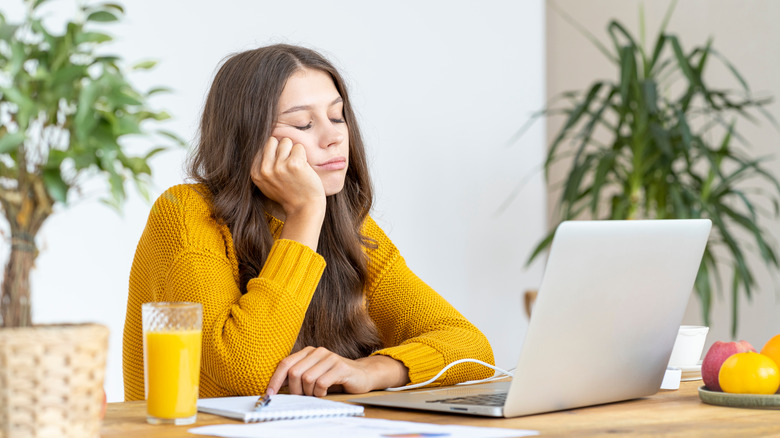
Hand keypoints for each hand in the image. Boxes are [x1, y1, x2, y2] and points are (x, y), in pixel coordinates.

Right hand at [251, 137, 325, 216]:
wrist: (304, 209)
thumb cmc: (288, 195)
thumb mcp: (267, 184)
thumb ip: (262, 167)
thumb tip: (262, 143)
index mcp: (255, 173)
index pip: (262, 147)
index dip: (274, 153)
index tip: (280, 166)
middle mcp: (265, 169)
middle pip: (273, 141)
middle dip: (282, 149)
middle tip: (289, 164)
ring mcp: (279, 166)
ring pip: (286, 142)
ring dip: (293, 152)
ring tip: (296, 167)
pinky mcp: (294, 164)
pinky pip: (299, 147)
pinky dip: (304, 156)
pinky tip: (303, 169)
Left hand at [266, 347, 408, 396]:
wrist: (362, 375)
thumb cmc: (335, 378)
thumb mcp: (313, 375)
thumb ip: (297, 377)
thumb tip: (275, 388)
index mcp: (308, 352)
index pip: (285, 364)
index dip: (275, 380)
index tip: (269, 394)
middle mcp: (317, 352)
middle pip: (294, 373)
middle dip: (295, 390)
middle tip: (302, 398)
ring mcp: (329, 358)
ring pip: (307, 379)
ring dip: (309, 393)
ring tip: (316, 394)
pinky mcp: (340, 367)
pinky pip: (321, 383)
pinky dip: (320, 393)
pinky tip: (325, 393)